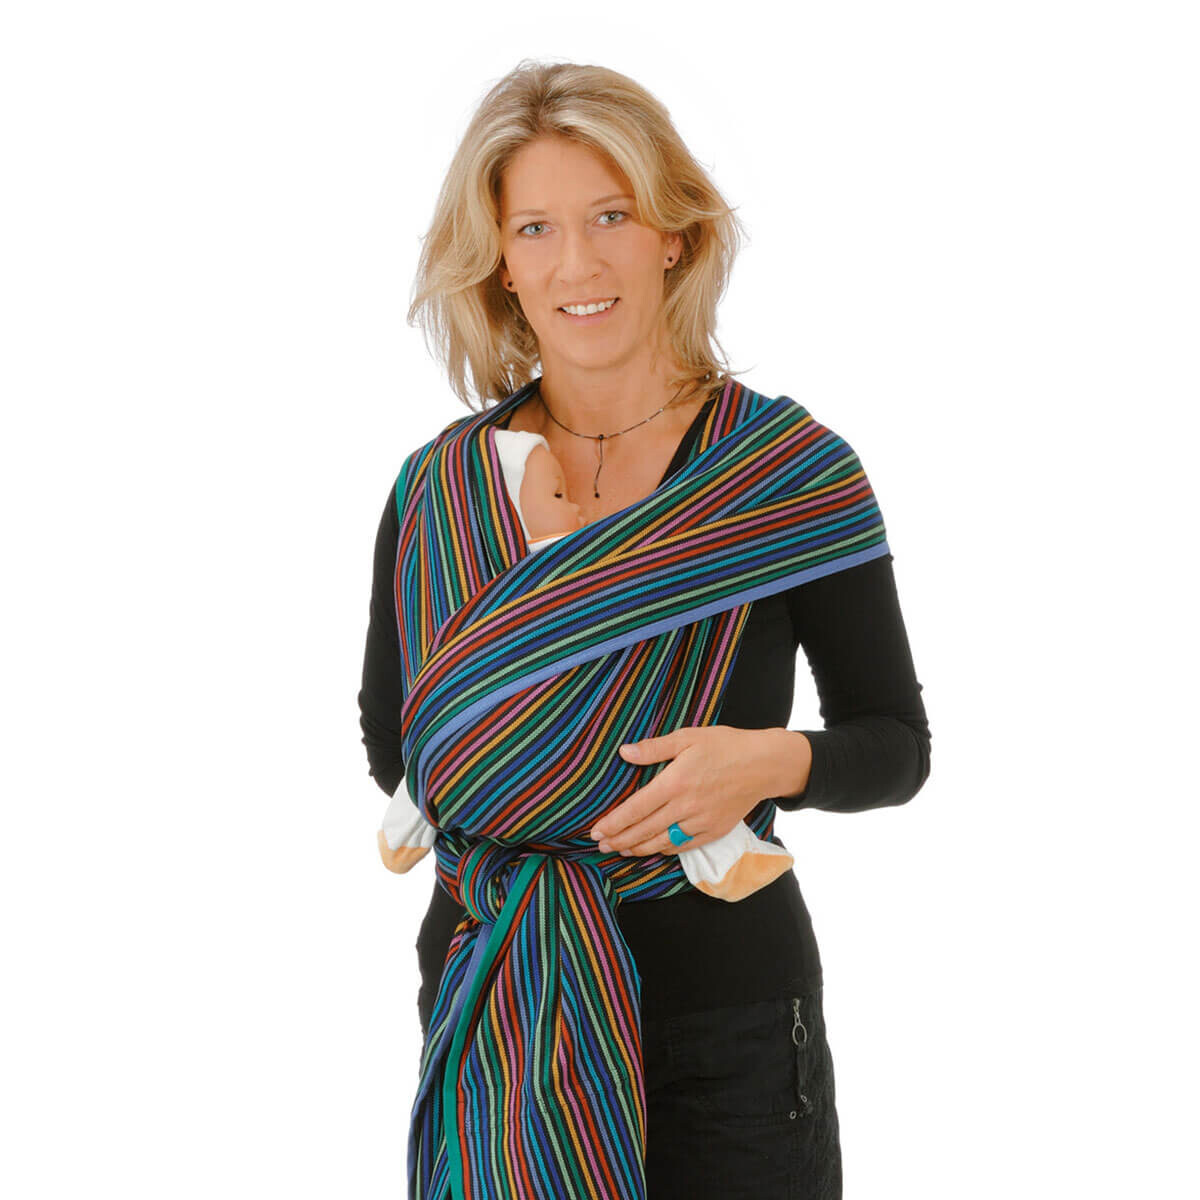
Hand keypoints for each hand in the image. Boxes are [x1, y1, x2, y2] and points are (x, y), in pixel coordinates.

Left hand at [588, 726, 809, 857]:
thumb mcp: (688, 737)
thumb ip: (654, 748)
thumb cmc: (725, 745)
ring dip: (637, 848)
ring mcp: (701, 822)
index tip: (596, 830)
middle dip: (619, 840)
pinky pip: (683, 846)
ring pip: (662, 842)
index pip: (636, 808)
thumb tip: (624, 752)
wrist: (763, 764)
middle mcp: (686, 806)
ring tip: (619, 849)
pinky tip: (652, 848)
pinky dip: (664, 850)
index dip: (614, 822)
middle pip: (644, 830)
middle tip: (599, 845)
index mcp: (675, 782)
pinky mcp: (714, 831)